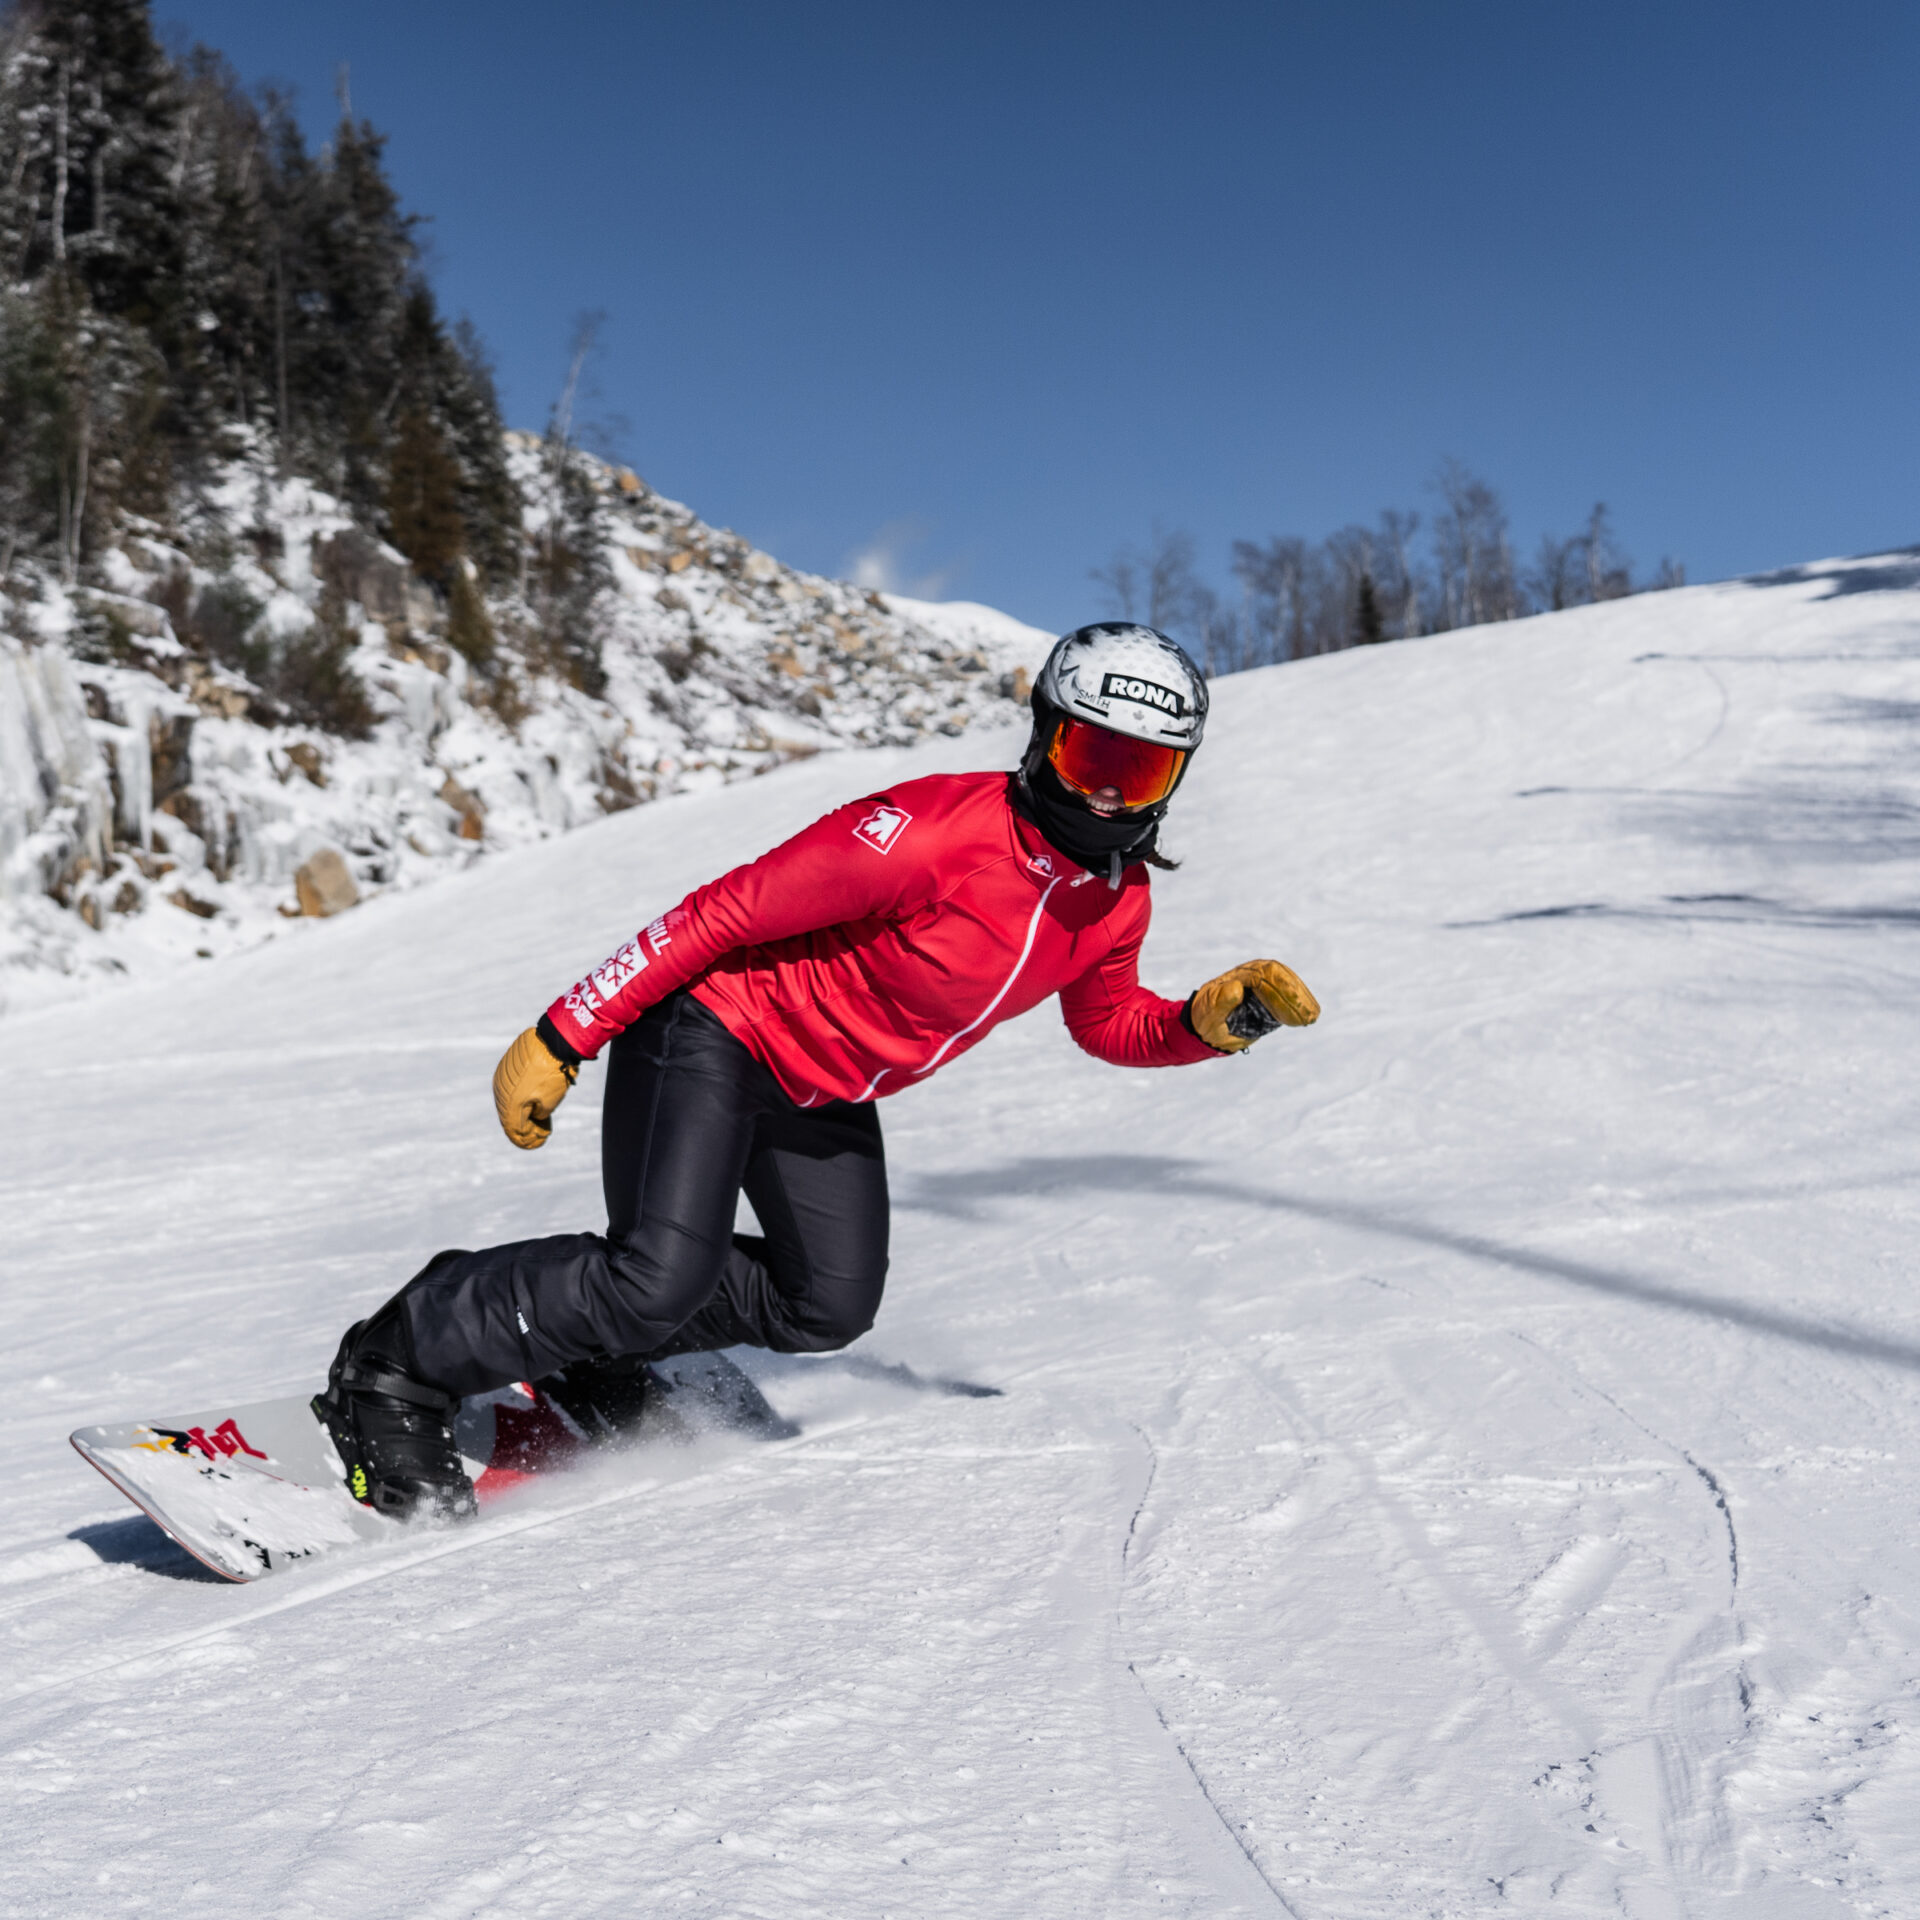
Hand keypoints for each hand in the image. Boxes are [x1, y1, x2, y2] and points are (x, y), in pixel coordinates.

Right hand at [491, 1026, 578, 1148]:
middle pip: (510, 1117)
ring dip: (522, 1111)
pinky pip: (510, 1087)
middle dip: (525, 1127)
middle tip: (541, 1132)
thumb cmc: (553, 1074)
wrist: (553, 1042)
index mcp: (509, 1104)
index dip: (527, 1140)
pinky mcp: (506, 1067)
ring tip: (539, 1117)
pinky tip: (532, 1099)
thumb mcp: (549, 1103)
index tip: (540, 1141)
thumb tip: (534, 1115)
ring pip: (509, 1101)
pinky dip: (521, 1096)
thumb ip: (537, 1115)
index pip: (514, 1130)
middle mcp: (501, 1092)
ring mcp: (501, 1078)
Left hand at [1187, 959, 1319, 1052]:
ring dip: (1302, 1001)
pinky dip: (1301, 1005)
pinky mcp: (1271, 997)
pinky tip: (1309, 1016)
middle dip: (1296, 996)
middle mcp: (1255, 975)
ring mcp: (1264, 985)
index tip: (1293, 1007)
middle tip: (1308, 1016)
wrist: (1206, 1027)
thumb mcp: (1208, 1012)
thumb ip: (1220, 1001)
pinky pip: (1289, 997)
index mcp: (1240, 975)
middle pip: (1281, 977)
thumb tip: (1236, 988)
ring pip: (1289, 985)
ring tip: (1312, 1017)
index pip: (1265, 976)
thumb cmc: (1205, 1019)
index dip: (1282, 991)